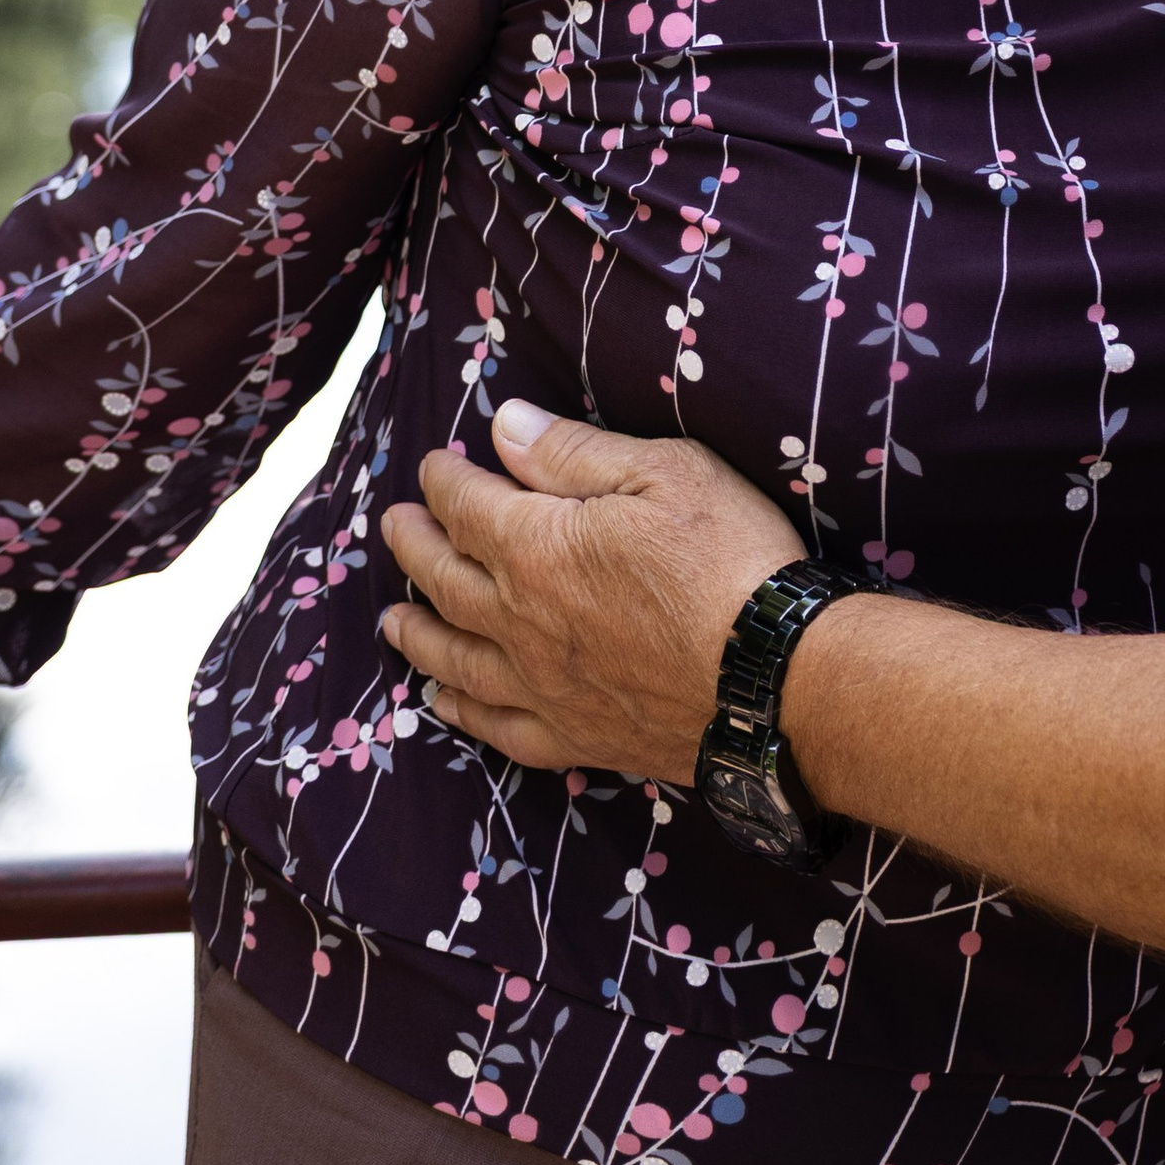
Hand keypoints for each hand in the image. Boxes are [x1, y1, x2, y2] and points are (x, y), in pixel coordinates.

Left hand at [379, 400, 800, 781]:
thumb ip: (575, 453)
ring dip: (418, 632)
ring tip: (391, 618)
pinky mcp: (575, 736)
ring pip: (455, 658)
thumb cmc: (729, 559)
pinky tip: (444, 702)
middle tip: (393, 526)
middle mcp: (521, 621)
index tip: (432, 466)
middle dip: (414, 547)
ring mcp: (543, 686)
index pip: (468, 507)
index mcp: (537, 548)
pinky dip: (461, 713)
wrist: (772, 679)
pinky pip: (497, 727)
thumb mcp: (665, 472)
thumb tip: (505, 427)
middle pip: (446, 581)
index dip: (444, 481)